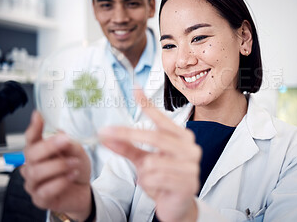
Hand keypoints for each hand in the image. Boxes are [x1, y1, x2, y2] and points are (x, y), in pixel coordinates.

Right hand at [20, 111, 91, 220]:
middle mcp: (32, 166)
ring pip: (36, 172)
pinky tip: (72, 176)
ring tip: (75, 163)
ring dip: (59, 165)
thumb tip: (60, 134)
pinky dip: (61, 181)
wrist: (83, 190)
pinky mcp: (40, 199)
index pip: (31, 138)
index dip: (34, 127)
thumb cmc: (75, 168)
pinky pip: (45, 190)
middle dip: (48, 146)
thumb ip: (69, 144)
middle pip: (30, 154)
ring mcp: (33, 183)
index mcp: (39, 151)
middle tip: (65, 141)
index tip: (38, 115)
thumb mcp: (77, 152)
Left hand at [100, 89, 200, 221]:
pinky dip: (149, 184)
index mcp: (181, 137)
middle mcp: (190, 148)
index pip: (162, 118)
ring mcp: (191, 165)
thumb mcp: (142, 160)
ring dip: (144, 172)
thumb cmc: (162, 180)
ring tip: (151, 179)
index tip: (135, 89)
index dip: (148, 104)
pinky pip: (156, 178)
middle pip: (154, 136)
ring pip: (152, 162)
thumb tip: (107, 135)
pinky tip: (157, 188)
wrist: (177, 207)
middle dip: (127, 134)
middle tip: (106, 132)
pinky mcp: (188, 183)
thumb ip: (127, 147)